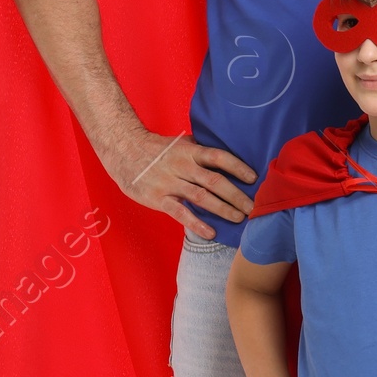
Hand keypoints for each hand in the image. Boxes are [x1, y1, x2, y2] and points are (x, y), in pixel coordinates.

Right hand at [108, 128, 256, 238]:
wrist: (123, 149)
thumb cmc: (157, 149)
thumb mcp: (180, 143)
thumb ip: (201, 150)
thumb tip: (228, 155)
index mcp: (190, 151)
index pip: (219, 157)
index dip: (237, 167)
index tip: (254, 178)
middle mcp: (182, 166)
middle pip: (215, 181)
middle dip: (237, 195)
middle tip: (254, 208)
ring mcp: (170, 183)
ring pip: (201, 197)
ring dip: (223, 209)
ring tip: (239, 219)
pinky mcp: (158, 198)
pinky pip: (180, 213)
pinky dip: (196, 223)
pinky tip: (211, 232)